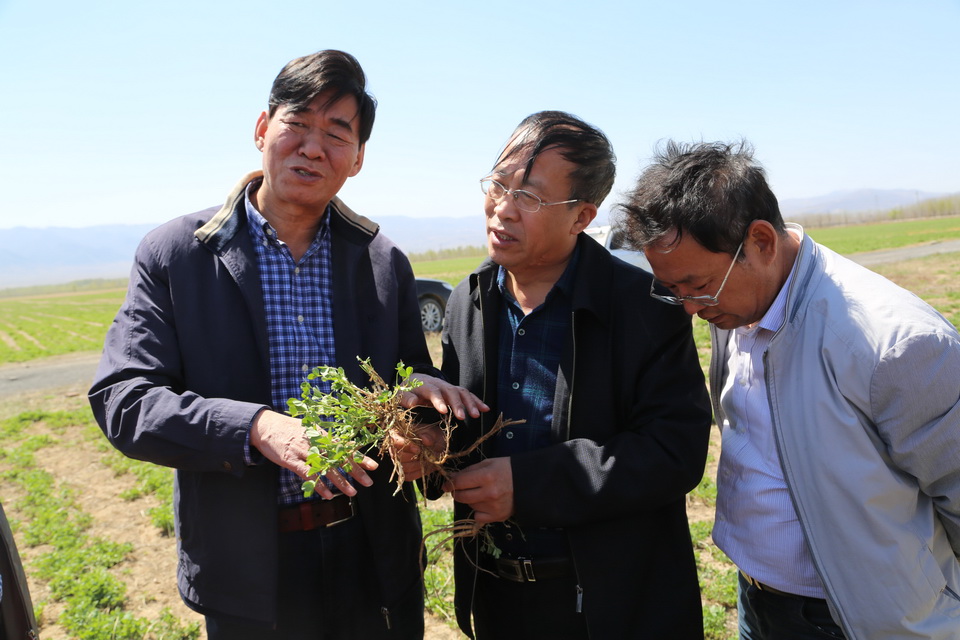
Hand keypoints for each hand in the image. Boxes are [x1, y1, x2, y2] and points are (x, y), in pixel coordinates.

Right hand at [249, 409, 377, 499]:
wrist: (266, 426)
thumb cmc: (290, 429)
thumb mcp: (311, 430)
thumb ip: (327, 439)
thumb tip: (346, 445)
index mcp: (322, 435)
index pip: (345, 447)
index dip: (359, 457)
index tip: (373, 466)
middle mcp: (316, 442)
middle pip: (339, 458)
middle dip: (355, 471)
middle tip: (368, 482)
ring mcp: (304, 451)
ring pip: (326, 468)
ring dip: (340, 481)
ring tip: (352, 492)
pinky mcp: (291, 460)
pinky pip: (308, 474)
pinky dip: (318, 484)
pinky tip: (327, 494)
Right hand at [390, 423, 447, 480]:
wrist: (436, 446)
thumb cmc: (431, 436)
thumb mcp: (432, 432)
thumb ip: (429, 435)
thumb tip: (425, 440)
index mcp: (398, 435)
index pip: (395, 442)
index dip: (406, 446)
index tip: (418, 449)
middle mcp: (395, 449)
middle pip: (400, 457)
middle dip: (415, 457)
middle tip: (427, 455)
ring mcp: (399, 461)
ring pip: (404, 467)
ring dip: (418, 465)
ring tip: (429, 461)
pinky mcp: (404, 471)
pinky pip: (409, 476)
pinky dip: (419, 473)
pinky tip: (427, 467)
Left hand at [402, 373, 488, 420]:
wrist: (413, 380)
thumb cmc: (407, 391)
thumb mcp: (401, 395)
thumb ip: (406, 398)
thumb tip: (411, 403)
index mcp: (425, 385)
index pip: (433, 391)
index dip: (438, 400)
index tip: (444, 411)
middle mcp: (439, 384)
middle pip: (451, 391)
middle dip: (458, 404)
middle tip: (462, 417)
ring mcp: (449, 387)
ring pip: (462, 392)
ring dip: (470, 403)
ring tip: (476, 415)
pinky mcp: (455, 391)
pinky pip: (467, 395)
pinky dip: (476, 401)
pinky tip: (485, 409)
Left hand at [443, 457, 513, 523]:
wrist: (528, 482)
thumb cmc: (507, 469)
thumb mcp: (489, 463)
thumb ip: (469, 470)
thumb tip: (452, 477)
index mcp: (487, 476)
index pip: (460, 482)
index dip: (450, 483)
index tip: (446, 484)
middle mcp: (489, 493)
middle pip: (461, 496)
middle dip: (456, 492)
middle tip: (459, 489)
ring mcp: (493, 506)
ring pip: (469, 505)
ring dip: (470, 499)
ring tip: (480, 493)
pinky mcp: (497, 516)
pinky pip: (477, 516)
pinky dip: (478, 511)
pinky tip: (485, 503)